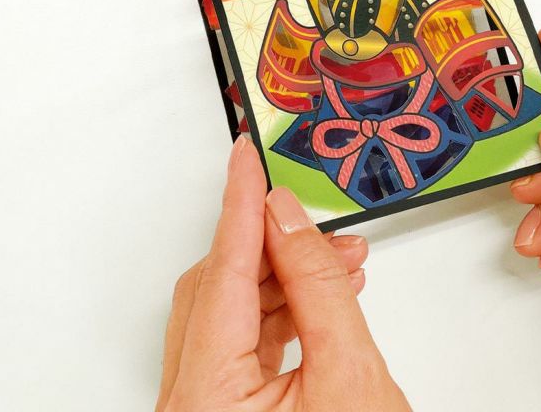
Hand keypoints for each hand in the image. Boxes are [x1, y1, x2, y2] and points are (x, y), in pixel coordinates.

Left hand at [156, 137, 409, 411]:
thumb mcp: (351, 374)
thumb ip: (318, 285)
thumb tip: (290, 218)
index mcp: (206, 400)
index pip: (221, 270)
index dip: (237, 202)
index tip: (245, 154)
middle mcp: (189, 405)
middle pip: (218, 287)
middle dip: (271, 244)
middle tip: (313, 218)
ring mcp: (204, 409)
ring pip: (232, 310)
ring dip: (285, 276)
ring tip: (342, 261)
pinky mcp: (225, 410)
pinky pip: (244, 338)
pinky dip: (284, 308)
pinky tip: (324, 295)